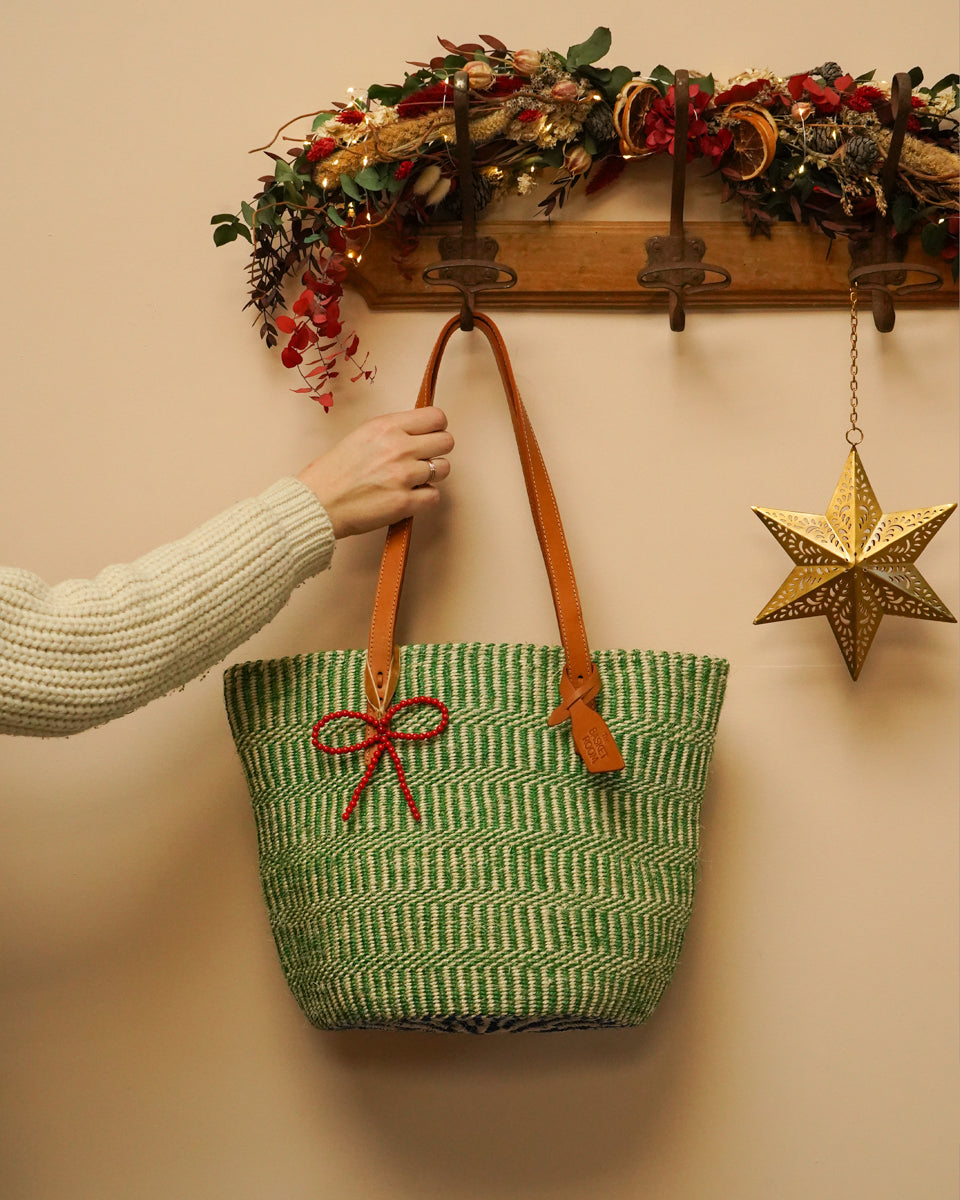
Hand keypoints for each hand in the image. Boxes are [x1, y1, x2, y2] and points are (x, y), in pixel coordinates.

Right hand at [297, 408, 452, 537]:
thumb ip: (392, 432)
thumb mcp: (361, 436)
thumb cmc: (333, 473)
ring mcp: (403, 475)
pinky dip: (424, 498)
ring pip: (444, 469)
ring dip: (431, 476)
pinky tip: (408, 497)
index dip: (436, 428)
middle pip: (447, 442)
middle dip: (437, 451)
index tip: (429, 436)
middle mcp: (398, 447)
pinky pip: (435, 496)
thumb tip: (419, 433)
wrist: (317, 503)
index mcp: (386, 427)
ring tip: (411, 481)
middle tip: (422, 460)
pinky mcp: (404, 502)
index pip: (436, 417)